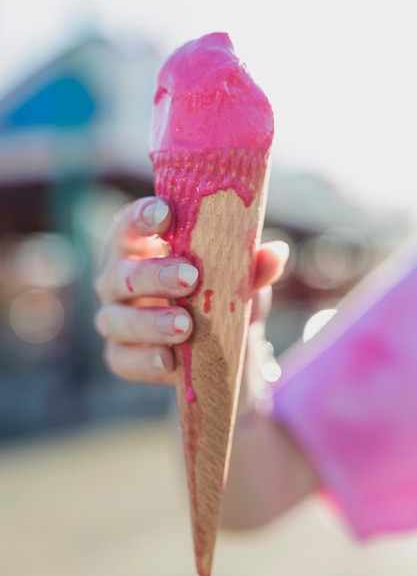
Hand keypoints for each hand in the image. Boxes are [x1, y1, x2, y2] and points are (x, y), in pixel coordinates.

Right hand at [94, 196, 288, 383]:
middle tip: (190, 277)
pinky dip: (144, 361)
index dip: (141, 216)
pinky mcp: (121, 356)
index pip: (129, 226)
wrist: (221, 351)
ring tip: (184, 326)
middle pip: (120, 274)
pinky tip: (168, 362)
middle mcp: (118, 281)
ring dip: (150, 322)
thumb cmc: (218, 297)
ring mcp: (116, 320)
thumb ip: (252, 267)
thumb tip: (276, 253)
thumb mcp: (239, 280)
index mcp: (140, 249)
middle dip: (153, 274)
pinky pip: (122, 360)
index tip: (167, 213)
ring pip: (115, 319)